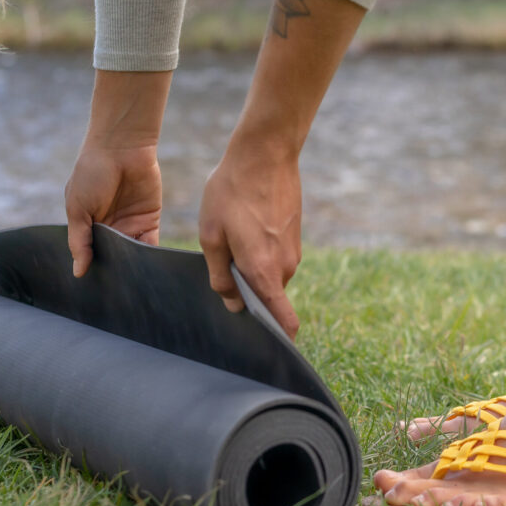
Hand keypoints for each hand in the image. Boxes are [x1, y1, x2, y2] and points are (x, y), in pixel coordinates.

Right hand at [65, 142, 162, 277]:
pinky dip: (150, 256)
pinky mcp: (150, 219)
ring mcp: (130, 224)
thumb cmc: (91, 173)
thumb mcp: (77, 208)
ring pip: (132, 254)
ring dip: (133, 266)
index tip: (95, 290)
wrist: (121, 147)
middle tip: (116, 293)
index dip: (93, 268)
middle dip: (115, 271)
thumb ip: (79, 241)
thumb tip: (78, 272)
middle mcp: (109, 227)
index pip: (90, 253)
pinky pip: (150, 243)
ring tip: (132, 285)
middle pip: (113, 256)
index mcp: (88, 225)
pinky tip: (147, 269)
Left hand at [199, 144, 301, 338]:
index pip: (284, 320)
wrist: (265, 153)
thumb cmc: (231, 192)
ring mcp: (293, 251)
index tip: (268, 351)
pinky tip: (243, 227)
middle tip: (222, 273)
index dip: (279, 340)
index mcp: (264, 271)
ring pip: (269, 275)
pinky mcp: (294, 236)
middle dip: (249, 294)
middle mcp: (285, 267)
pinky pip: (275, 257)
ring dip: (252, 268)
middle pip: (267, 297)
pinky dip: (260, 252)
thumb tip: (231, 304)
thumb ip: (220, 275)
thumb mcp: (211, 234)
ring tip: (230, 241)